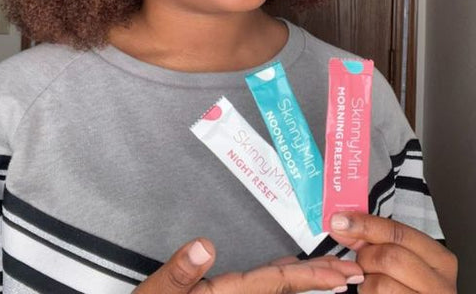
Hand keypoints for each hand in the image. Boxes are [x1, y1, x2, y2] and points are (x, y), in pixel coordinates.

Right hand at [133, 237, 363, 292]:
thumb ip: (178, 273)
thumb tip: (204, 246)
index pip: (274, 283)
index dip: (311, 277)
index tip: (343, 273)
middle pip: (284, 290)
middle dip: (321, 280)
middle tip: (356, 272)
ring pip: (275, 293)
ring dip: (306, 283)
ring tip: (334, 273)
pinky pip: (259, 292)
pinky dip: (279, 282)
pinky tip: (284, 273)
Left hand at [328, 212, 456, 292]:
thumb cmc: (406, 285)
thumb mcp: (400, 259)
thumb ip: (375, 241)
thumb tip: (342, 223)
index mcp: (440, 259)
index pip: (399, 233)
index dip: (365, 224)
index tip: (339, 221)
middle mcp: (440, 283)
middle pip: (389, 257)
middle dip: (366, 257)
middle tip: (362, 262)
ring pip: (380, 283)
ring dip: (366, 281)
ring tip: (373, 282)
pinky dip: (368, 293)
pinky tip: (376, 293)